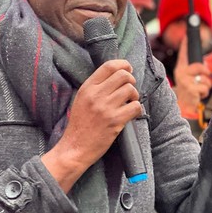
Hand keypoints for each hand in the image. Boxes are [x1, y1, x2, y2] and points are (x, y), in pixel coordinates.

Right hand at [42, 59, 141, 191]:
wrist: (74, 148)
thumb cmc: (79, 125)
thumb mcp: (81, 99)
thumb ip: (95, 87)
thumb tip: (116, 75)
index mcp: (87, 88)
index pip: (109, 66)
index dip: (123, 65)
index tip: (128, 70)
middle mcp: (96, 95)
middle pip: (123, 75)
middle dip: (131, 81)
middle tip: (129, 91)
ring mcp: (105, 108)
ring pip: (131, 90)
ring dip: (134, 96)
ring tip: (129, 103)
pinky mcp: (115, 121)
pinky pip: (135, 107)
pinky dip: (136, 109)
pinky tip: (130, 114)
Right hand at [173, 36, 211, 116]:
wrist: (182, 107)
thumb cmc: (188, 92)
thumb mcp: (190, 79)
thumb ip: (196, 70)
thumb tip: (204, 66)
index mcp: (181, 68)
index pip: (183, 54)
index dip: (185, 44)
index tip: (187, 34)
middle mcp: (181, 73)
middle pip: (199, 66)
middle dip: (204, 73)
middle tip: (202, 78)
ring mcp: (185, 81)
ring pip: (204, 79)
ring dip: (205, 86)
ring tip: (198, 90)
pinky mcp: (190, 89)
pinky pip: (204, 88)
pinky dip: (204, 93)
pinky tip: (197, 96)